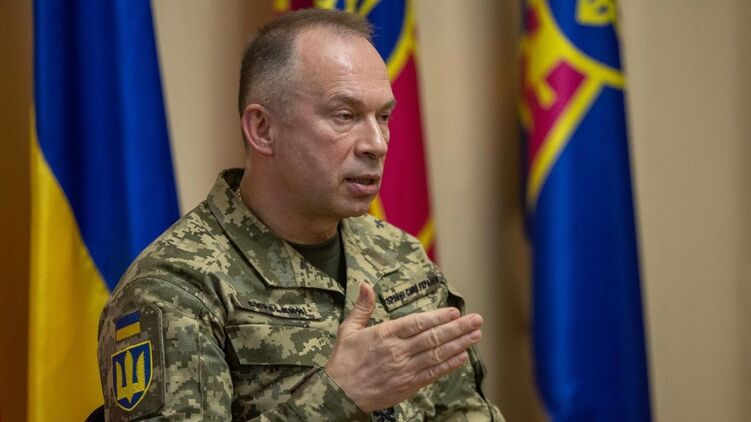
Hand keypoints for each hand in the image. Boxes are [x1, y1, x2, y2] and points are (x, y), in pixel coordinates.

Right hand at [324, 283, 482, 411]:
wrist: (338, 395)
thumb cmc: (343, 362)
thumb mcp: (347, 330)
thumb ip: (361, 307)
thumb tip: (365, 285)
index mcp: (384, 335)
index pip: (417, 323)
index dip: (438, 317)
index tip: (454, 311)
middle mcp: (398, 352)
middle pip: (433, 337)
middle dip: (457, 328)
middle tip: (476, 320)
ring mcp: (404, 370)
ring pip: (437, 355)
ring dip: (458, 344)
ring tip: (475, 335)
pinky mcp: (408, 386)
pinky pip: (432, 374)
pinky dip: (449, 366)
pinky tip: (462, 357)